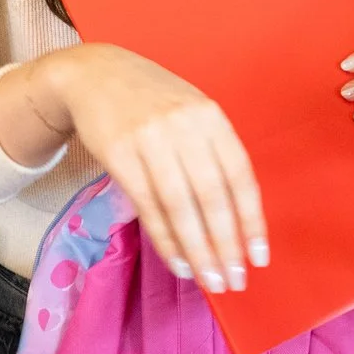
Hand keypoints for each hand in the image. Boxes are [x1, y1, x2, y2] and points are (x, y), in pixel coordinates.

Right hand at [35, 44, 267, 294]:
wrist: (94, 73)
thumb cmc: (152, 100)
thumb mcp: (191, 113)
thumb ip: (212, 154)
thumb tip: (236, 220)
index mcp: (211, 116)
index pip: (239, 175)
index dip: (251, 220)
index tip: (258, 257)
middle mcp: (184, 125)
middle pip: (211, 195)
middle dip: (225, 244)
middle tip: (233, 281)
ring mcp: (149, 138)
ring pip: (179, 206)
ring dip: (197, 249)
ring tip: (208, 281)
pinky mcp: (118, 153)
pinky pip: (147, 206)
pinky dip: (165, 239)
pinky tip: (178, 262)